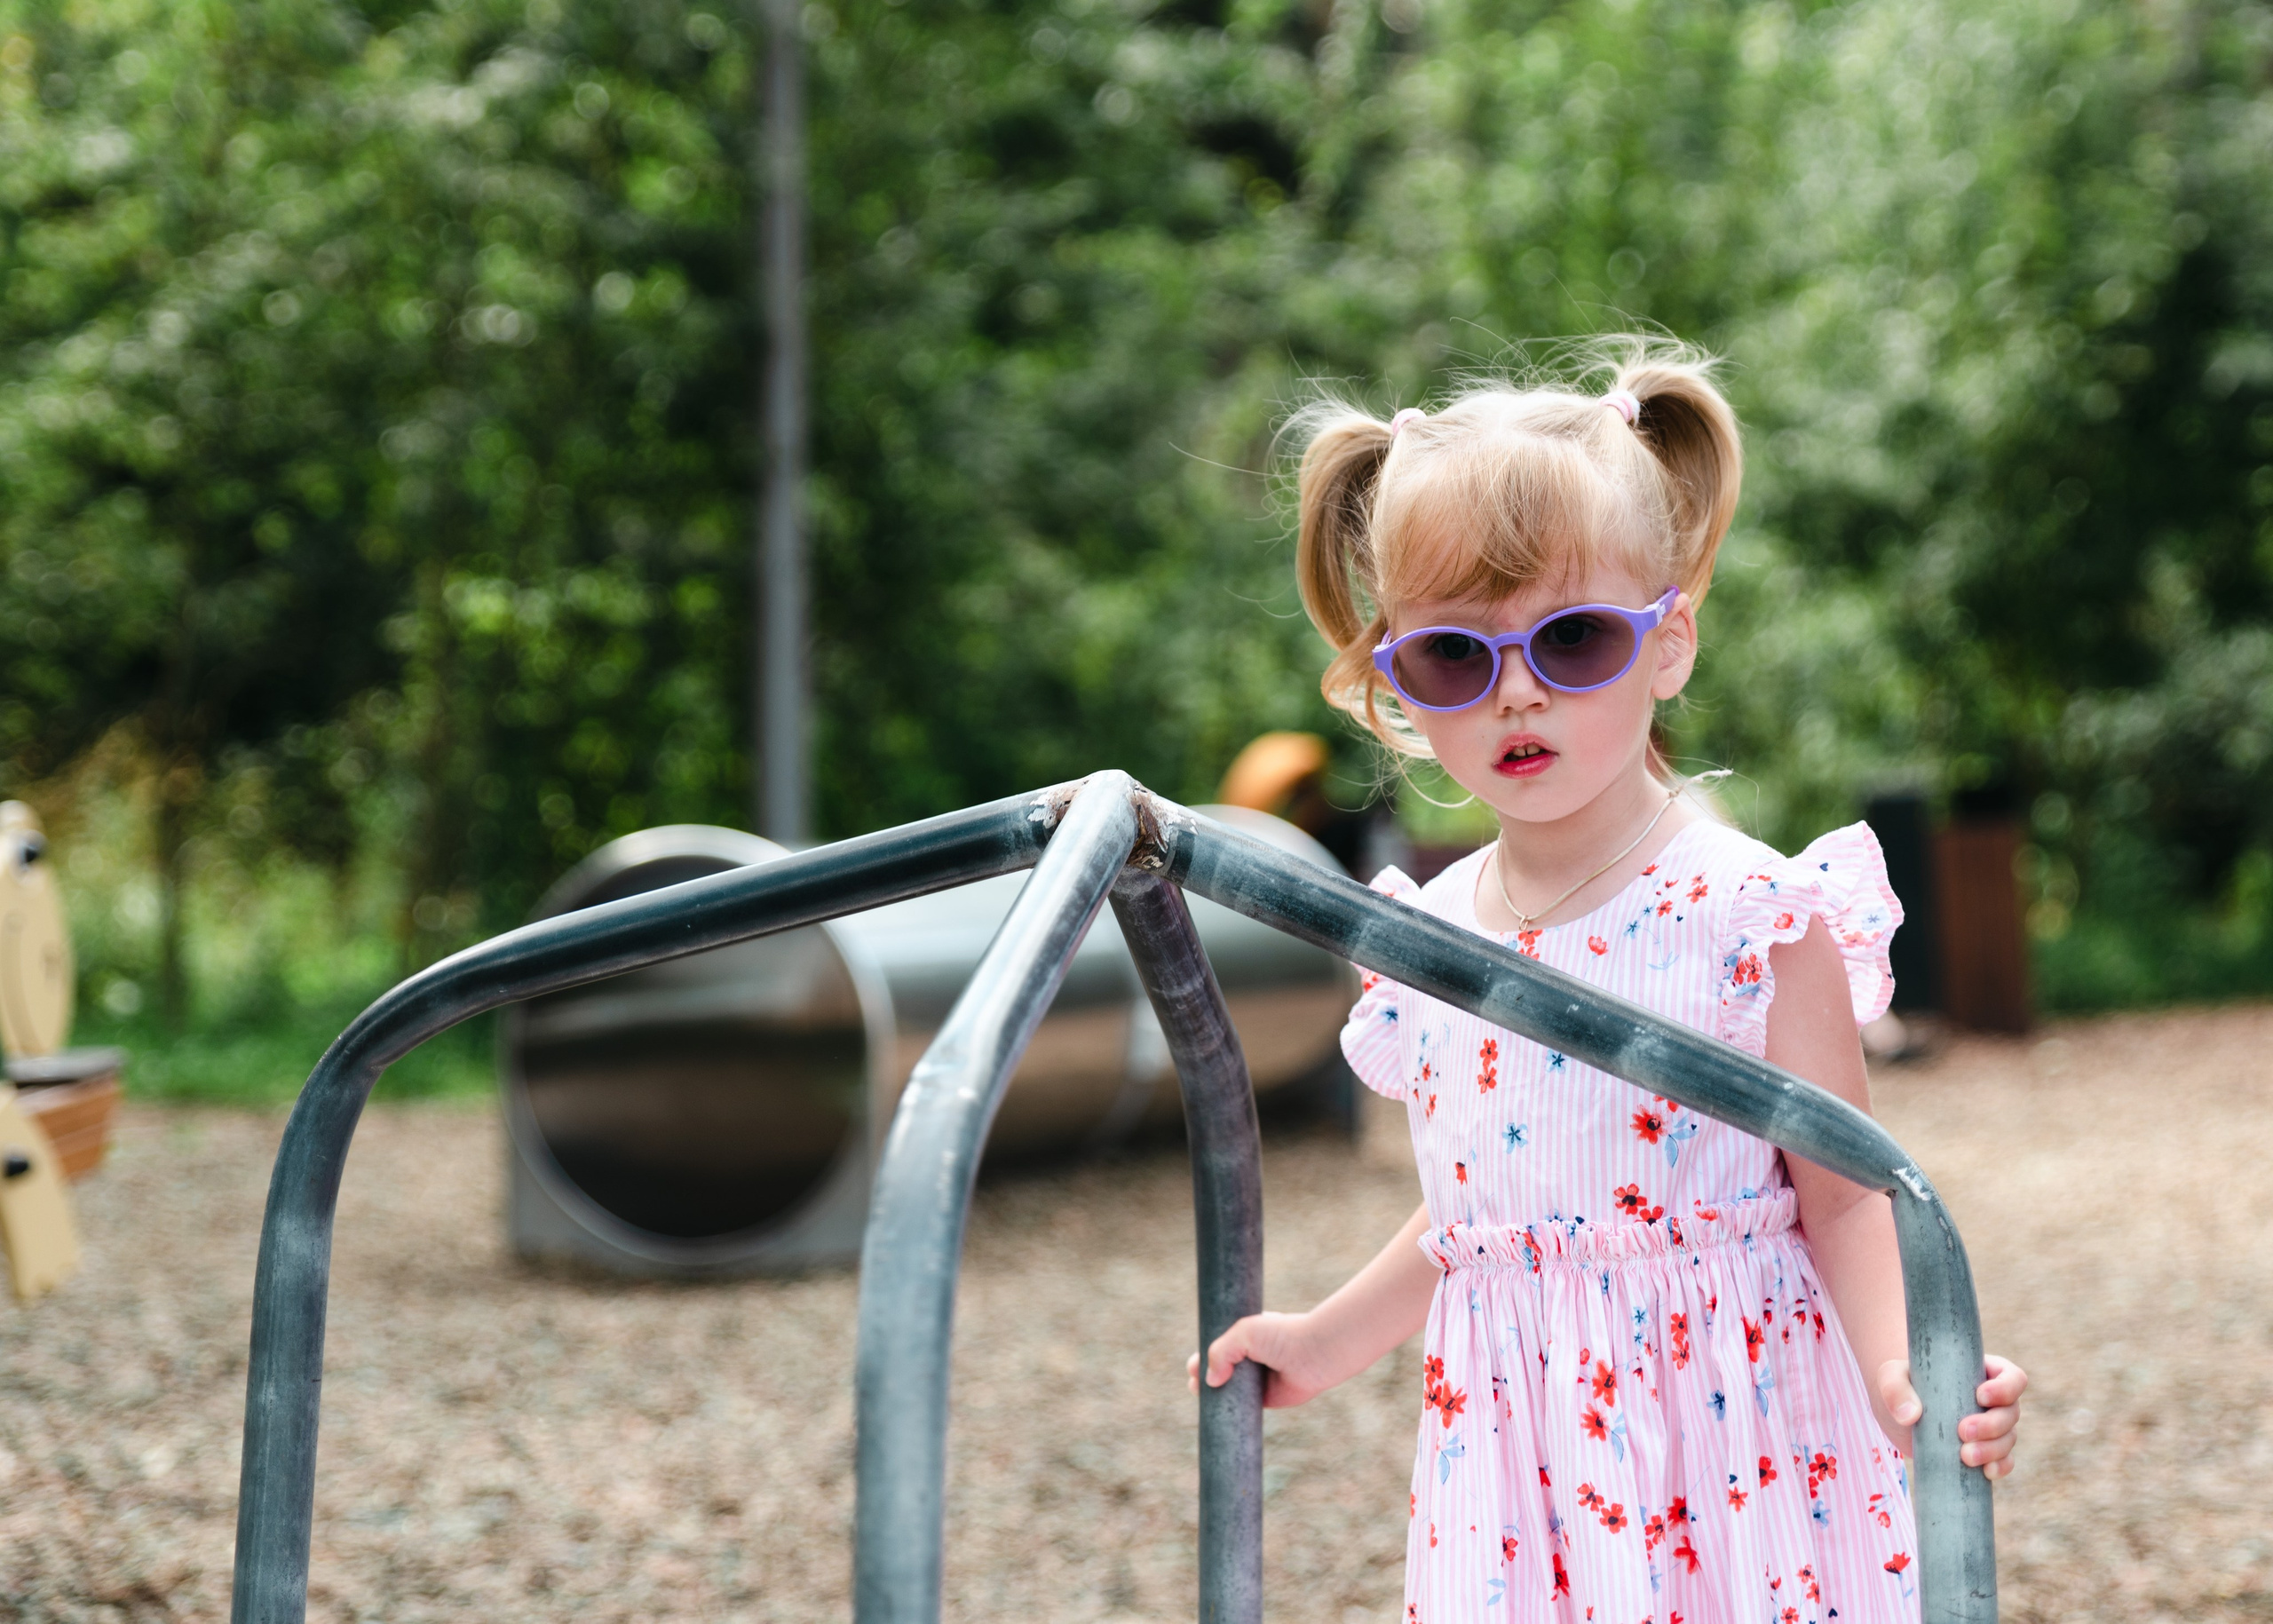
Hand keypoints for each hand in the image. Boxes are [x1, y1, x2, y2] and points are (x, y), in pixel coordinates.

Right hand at [1186, 1311, 1340, 1409]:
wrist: (1313, 1353)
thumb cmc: (1281, 1335)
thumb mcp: (1244, 1332)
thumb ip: (1220, 1351)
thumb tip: (1209, 1381)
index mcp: (1245, 1337)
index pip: (1216, 1348)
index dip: (1201, 1358)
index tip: (1192, 1366)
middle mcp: (1250, 1358)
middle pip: (1218, 1370)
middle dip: (1202, 1377)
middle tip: (1194, 1384)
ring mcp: (1257, 1379)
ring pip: (1228, 1390)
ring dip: (1213, 1396)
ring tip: (1201, 1396)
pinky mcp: (1267, 1399)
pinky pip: (1244, 1407)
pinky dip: (1231, 1411)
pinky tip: (1216, 1414)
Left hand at [1878, 1354, 2027, 1478]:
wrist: (1896, 1414)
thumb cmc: (1900, 1385)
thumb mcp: (1890, 1376)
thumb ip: (1895, 1387)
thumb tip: (1910, 1415)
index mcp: (1981, 1372)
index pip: (2012, 1377)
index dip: (2005, 1388)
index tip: (1979, 1396)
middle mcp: (1993, 1401)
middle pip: (2011, 1412)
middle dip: (1992, 1425)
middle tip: (1962, 1432)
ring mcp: (1991, 1428)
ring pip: (2009, 1439)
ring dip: (1993, 1450)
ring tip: (1965, 1456)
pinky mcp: (1984, 1451)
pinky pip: (2004, 1461)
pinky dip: (2000, 1467)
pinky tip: (1986, 1472)